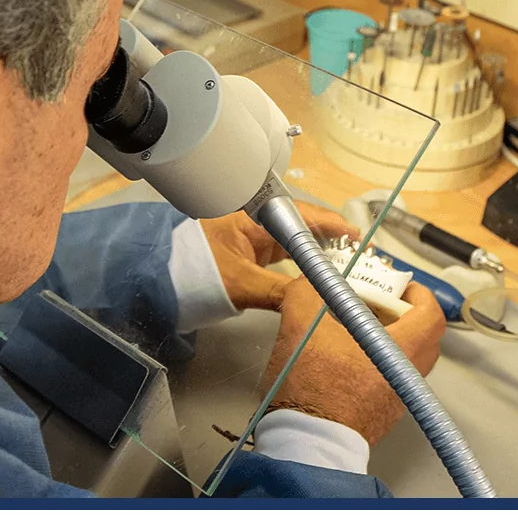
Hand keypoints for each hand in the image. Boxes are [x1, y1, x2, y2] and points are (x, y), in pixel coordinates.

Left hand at [199, 203, 358, 311]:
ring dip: (316, 250)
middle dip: (330, 237)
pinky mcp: (248, 250)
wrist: (159, 281)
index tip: (353, 234)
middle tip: (358, 251)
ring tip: (344, 261)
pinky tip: (315, 270)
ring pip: (293, 238)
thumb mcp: (241, 285)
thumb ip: (280, 293)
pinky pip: (282, 250)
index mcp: (252, 217)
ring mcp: (251, 236)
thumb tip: (313, 302)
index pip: (299, 215)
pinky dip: (301, 260)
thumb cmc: (193, 273)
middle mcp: (254, 221)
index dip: (330, 225)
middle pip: (300, 224)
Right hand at [259, 277, 445, 446]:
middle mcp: (405, 377)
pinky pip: (388, 374)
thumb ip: (307, 292)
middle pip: (422, 336)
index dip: (418, 293)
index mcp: (399, 352)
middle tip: (374, 299)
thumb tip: (309, 280)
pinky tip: (342, 351)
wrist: (306, 440)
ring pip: (403, 356)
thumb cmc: (312, 388)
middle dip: (399, 312)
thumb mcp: (301, 324)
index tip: (400, 283)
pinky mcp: (379, 411)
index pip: (431, 315)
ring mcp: (394, 397)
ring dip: (384, 335)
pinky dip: (373, 356)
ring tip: (352, 323)